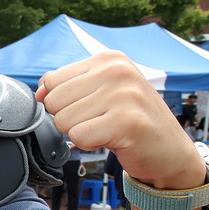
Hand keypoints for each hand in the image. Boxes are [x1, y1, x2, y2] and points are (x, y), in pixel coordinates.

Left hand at [36, 51, 202, 190]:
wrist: (170, 150)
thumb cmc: (131, 121)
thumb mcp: (101, 92)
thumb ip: (68, 86)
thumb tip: (38, 91)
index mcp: (109, 59)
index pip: (51, 80)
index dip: (62, 102)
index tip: (89, 107)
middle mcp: (117, 70)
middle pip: (53, 101)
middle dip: (69, 119)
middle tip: (98, 121)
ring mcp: (124, 94)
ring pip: (64, 120)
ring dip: (80, 133)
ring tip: (106, 129)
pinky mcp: (127, 121)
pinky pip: (78, 136)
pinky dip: (89, 144)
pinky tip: (112, 139)